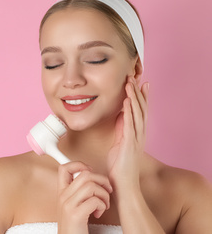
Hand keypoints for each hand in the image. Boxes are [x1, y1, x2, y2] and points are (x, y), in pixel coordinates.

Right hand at [57, 161, 112, 233]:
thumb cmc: (75, 227)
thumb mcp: (72, 206)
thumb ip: (78, 192)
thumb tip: (92, 178)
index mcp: (61, 193)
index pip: (64, 168)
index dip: (79, 164)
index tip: (90, 171)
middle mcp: (63, 197)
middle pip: (84, 175)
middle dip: (101, 180)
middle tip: (106, 190)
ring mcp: (68, 205)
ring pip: (91, 186)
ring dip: (104, 195)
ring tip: (103, 205)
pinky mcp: (75, 215)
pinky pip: (94, 201)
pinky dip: (102, 206)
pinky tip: (99, 213)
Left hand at [107, 76, 148, 192]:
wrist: (123, 183)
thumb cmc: (119, 166)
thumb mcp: (119, 143)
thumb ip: (121, 130)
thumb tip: (120, 117)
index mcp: (136, 133)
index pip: (140, 110)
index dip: (140, 96)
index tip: (139, 82)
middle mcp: (139, 134)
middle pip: (141, 108)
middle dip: (138, 92)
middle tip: (135, 77)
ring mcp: (135, 138)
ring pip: (137, 114)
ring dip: (133, 98)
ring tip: (130, 84)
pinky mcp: (129, 144)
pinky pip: (130, 125)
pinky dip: (129, 113)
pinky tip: (126, 102)